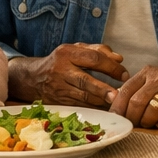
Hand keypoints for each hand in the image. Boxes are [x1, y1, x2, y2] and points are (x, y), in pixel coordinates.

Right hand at [8, 43, 127, 105]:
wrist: (33, 77)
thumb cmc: (61, 60)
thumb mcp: (76, 49)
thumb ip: (99, 51)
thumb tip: (119, 59)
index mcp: (67, 53)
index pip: (93, 59)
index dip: (111, 67)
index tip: (124, 74)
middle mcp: (61, 70)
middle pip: (85, 80)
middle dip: (103, 89)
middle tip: (118, 95)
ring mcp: (58, 87)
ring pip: (82, 96)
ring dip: (100, 101)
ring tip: (115, 104)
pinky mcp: (58, 101)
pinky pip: (79, 105)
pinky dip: (93, 108)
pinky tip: (105, 108)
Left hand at [108, 62, 157, 129]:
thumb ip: (139, 89)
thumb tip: (116, 106)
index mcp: (149, 72)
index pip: (125, 90)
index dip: (118, 108)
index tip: (116, 119)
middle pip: (136, 102)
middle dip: (132, 119)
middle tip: (134, 125)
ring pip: (151, 110)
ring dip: (147, 123)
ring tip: (150, 124)